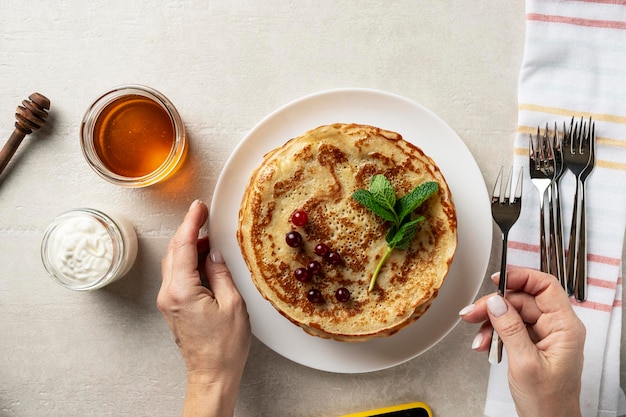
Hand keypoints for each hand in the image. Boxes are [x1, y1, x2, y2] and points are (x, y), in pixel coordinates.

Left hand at [158, 200, 250, 416]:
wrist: (211, 375)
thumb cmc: (224, 346)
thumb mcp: (232, 304)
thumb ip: (220, 273)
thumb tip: (215, 254)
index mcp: (182, 291)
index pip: (184, 247)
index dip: (192, 223)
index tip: (199, 207)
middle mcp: (169, 294)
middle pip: (174, 252)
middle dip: (189, 230)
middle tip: (203, 215)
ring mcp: (168, 301)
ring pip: (174, 263)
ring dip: (189, 246)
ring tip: (209, 237)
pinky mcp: (173, 307)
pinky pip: (177, 276)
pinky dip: (188, 262)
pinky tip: (203, 259)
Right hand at [459, 267, 584, 416]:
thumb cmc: (548, 402)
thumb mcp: (525, 363)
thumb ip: (510, 329)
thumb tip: (496, 302)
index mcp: (564, 327)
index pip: (545, 287)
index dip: (521, 277)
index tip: (498, 279)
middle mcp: (556, 327)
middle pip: (522, 300)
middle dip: (494, 306)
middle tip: (472, 314)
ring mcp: (544, 335)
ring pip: (512, 313)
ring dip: (490, 322)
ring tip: (477, 337)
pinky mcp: (531, 343)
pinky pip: (509, 328)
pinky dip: (493, 334)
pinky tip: (484, 344)